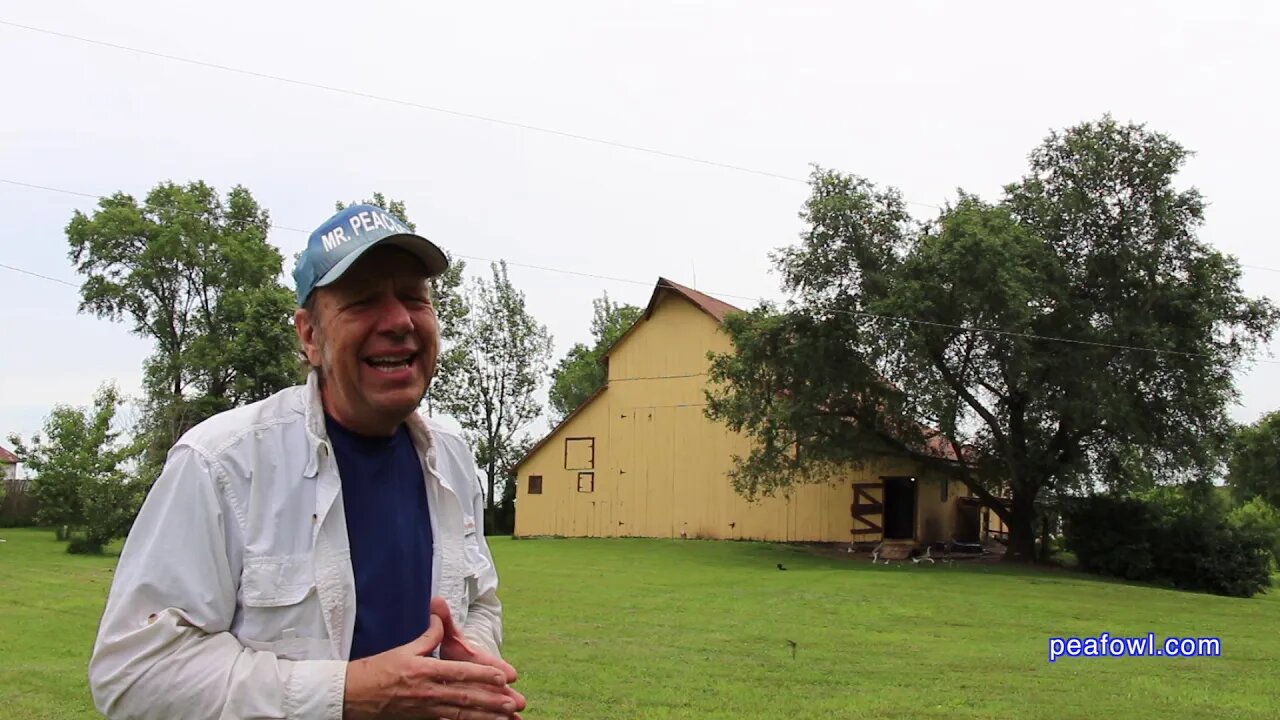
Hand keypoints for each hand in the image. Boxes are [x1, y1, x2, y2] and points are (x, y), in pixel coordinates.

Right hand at [343, 612, 519, 719]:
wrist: (352, 695)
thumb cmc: (377, 669)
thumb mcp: (405, 648)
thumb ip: (428, 636)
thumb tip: (440, 619)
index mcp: (424, 670)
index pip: (459, 673)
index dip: (482, 676)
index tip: (502, 678)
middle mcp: (427, 691)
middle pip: (465, 697)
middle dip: (492, 701)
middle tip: (514, 704)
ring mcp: (424, 708)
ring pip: (460, 713)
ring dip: (485, 716)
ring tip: (506, 718)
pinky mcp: (421, 719)